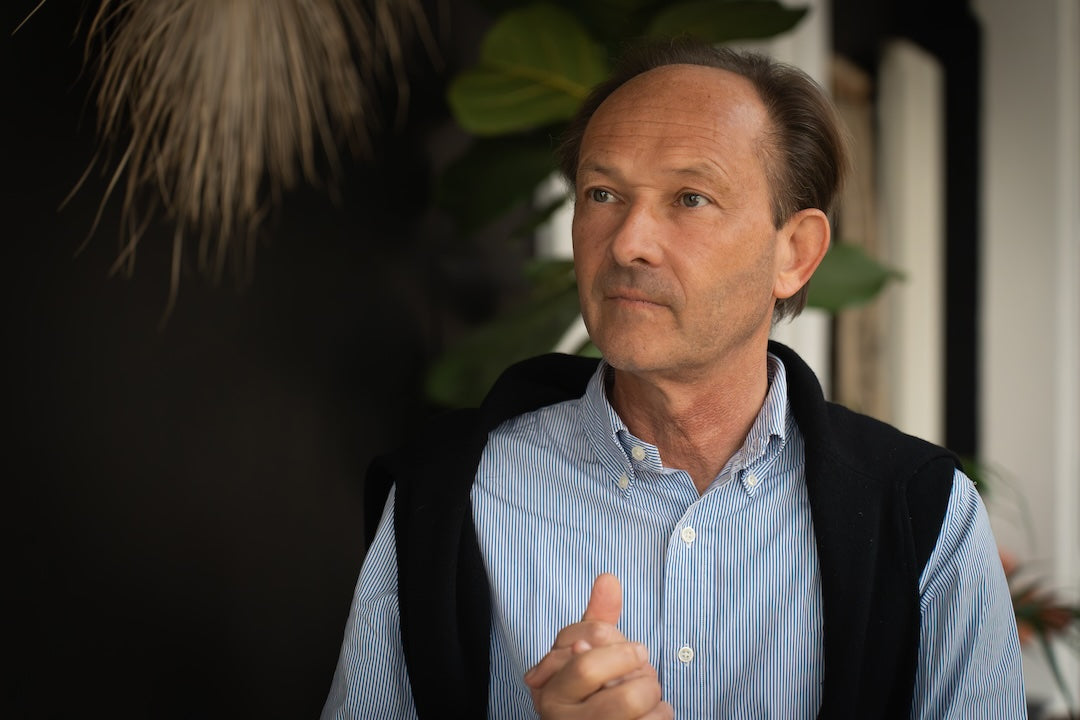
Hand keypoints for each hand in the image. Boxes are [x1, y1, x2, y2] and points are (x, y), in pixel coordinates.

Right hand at [523, 574, 671, 718]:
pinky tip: (651, 714)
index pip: (581, 647)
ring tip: (647, 694)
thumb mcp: (587, 655)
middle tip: (644, 667)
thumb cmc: (593, 693)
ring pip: (629, 698)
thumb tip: (608, 577)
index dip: (615, 644)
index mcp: (549, 688)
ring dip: (651, 690)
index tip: (632, 649)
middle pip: (597, 669)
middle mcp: (558, 715)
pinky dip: (661, 713)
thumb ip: (596, 619)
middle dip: (634, 663)